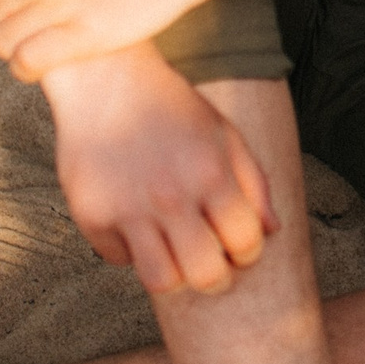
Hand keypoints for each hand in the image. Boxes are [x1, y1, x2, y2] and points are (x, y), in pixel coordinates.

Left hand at [0, 0, 234, 80]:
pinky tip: (45, 59)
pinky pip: (28, 62)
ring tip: (39, 41)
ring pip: (3, 43)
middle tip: (33, 24)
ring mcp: (62, 4)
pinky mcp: (87, 34)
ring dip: (14, 47)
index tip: (12, 4)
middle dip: (4, 25)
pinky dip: (26, 67)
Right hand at [43, 45, 276, 294]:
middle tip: (210, 266)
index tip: (238, 246)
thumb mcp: (226, 135)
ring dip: (173, 276)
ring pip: (160, 281)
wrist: (108, 82)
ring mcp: (129, 209)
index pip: (244, 243)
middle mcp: (172, 196)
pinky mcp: (92, 216)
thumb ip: (254, 183)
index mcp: (212, 174)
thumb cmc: (175, 111)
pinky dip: (132, 251)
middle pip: (205, 275)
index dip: (247, 253)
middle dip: (216, 278)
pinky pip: (120, 258)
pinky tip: (136, 224)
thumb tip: (271, 231)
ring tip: (175, 256)